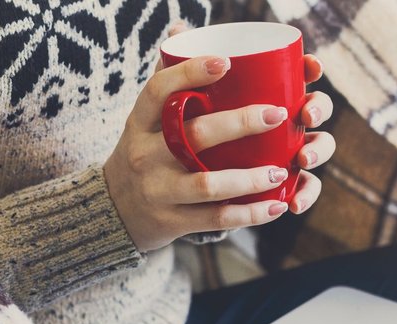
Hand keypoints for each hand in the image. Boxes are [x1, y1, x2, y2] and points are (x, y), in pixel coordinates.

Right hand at [103, 23, 335, 251]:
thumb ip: (166, 78)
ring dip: (249, 178)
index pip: (158, 91)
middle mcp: (145, 155)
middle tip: (278, 113)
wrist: (115, 212)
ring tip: (281, 170)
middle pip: (193, 136)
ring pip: (207, 184)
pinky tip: (276, 206)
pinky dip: (249, 215)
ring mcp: (158, 190)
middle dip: (240, 123)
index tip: (226, 61)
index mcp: (140, 122)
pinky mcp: (172, 222)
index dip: (189, 74)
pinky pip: (215, 219)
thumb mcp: (145, 119)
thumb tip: (183, 28)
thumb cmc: (145, 151)